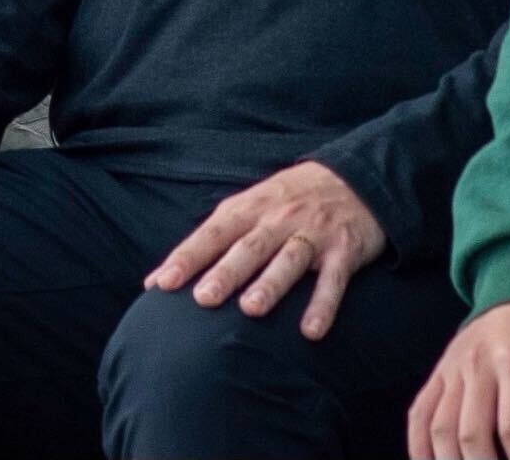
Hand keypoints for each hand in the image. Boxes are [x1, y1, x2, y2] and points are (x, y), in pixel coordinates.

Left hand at [142, 157, 386, 338]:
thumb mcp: (247, 208)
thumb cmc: (286, 201)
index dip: (187, 257)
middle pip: (249, 247)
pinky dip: (323, 304)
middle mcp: (278, 218)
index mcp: (249, 208)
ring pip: (289, 259)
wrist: (354, 178)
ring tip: (251, 309)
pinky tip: (310, 332)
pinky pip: (333, 279)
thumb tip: (155, 281)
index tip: (162, 284)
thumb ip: (207, 242)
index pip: (213, 233)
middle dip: (226, 272)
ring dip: (270, 284)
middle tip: (203, 299)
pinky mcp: (344, 250)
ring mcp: (312, 233)